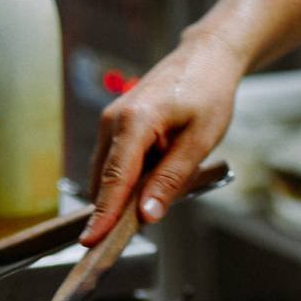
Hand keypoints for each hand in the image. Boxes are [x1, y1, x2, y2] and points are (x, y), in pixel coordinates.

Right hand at [80, 31, 244, 246]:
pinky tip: (150, 184)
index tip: (92, 242)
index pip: (114, 179)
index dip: (104, 215)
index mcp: (135, 122)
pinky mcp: (115, 125)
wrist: (206, 58)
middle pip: (103, 180)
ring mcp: (110, 121)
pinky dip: (125, 181)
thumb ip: (170, 180)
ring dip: (121, 195)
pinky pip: (112, 163)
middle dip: (111, 211)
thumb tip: (147, 215)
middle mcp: (114, 120)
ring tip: (152, 204)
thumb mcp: (199, 142)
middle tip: (127, 238)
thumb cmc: (208, 93)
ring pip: (105, 174)